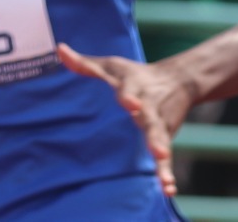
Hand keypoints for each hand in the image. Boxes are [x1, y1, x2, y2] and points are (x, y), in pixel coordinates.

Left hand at [59, 44, 196, 195]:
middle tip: (156, 147)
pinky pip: (165, 158)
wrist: (178, 79)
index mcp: (134, 87)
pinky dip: (166, 173)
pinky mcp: (164, 138)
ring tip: (162, 173)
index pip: (130, 92)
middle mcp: (149, 106)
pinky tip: (167, 189)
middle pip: (150, 120)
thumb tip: (59, 49)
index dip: (129, 98)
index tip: (130, 104)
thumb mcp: (111, 65)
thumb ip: (84, 64)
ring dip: (161, 155)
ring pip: (160, 140)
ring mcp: (158, 124)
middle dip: (152, 133)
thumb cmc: (135, 74)